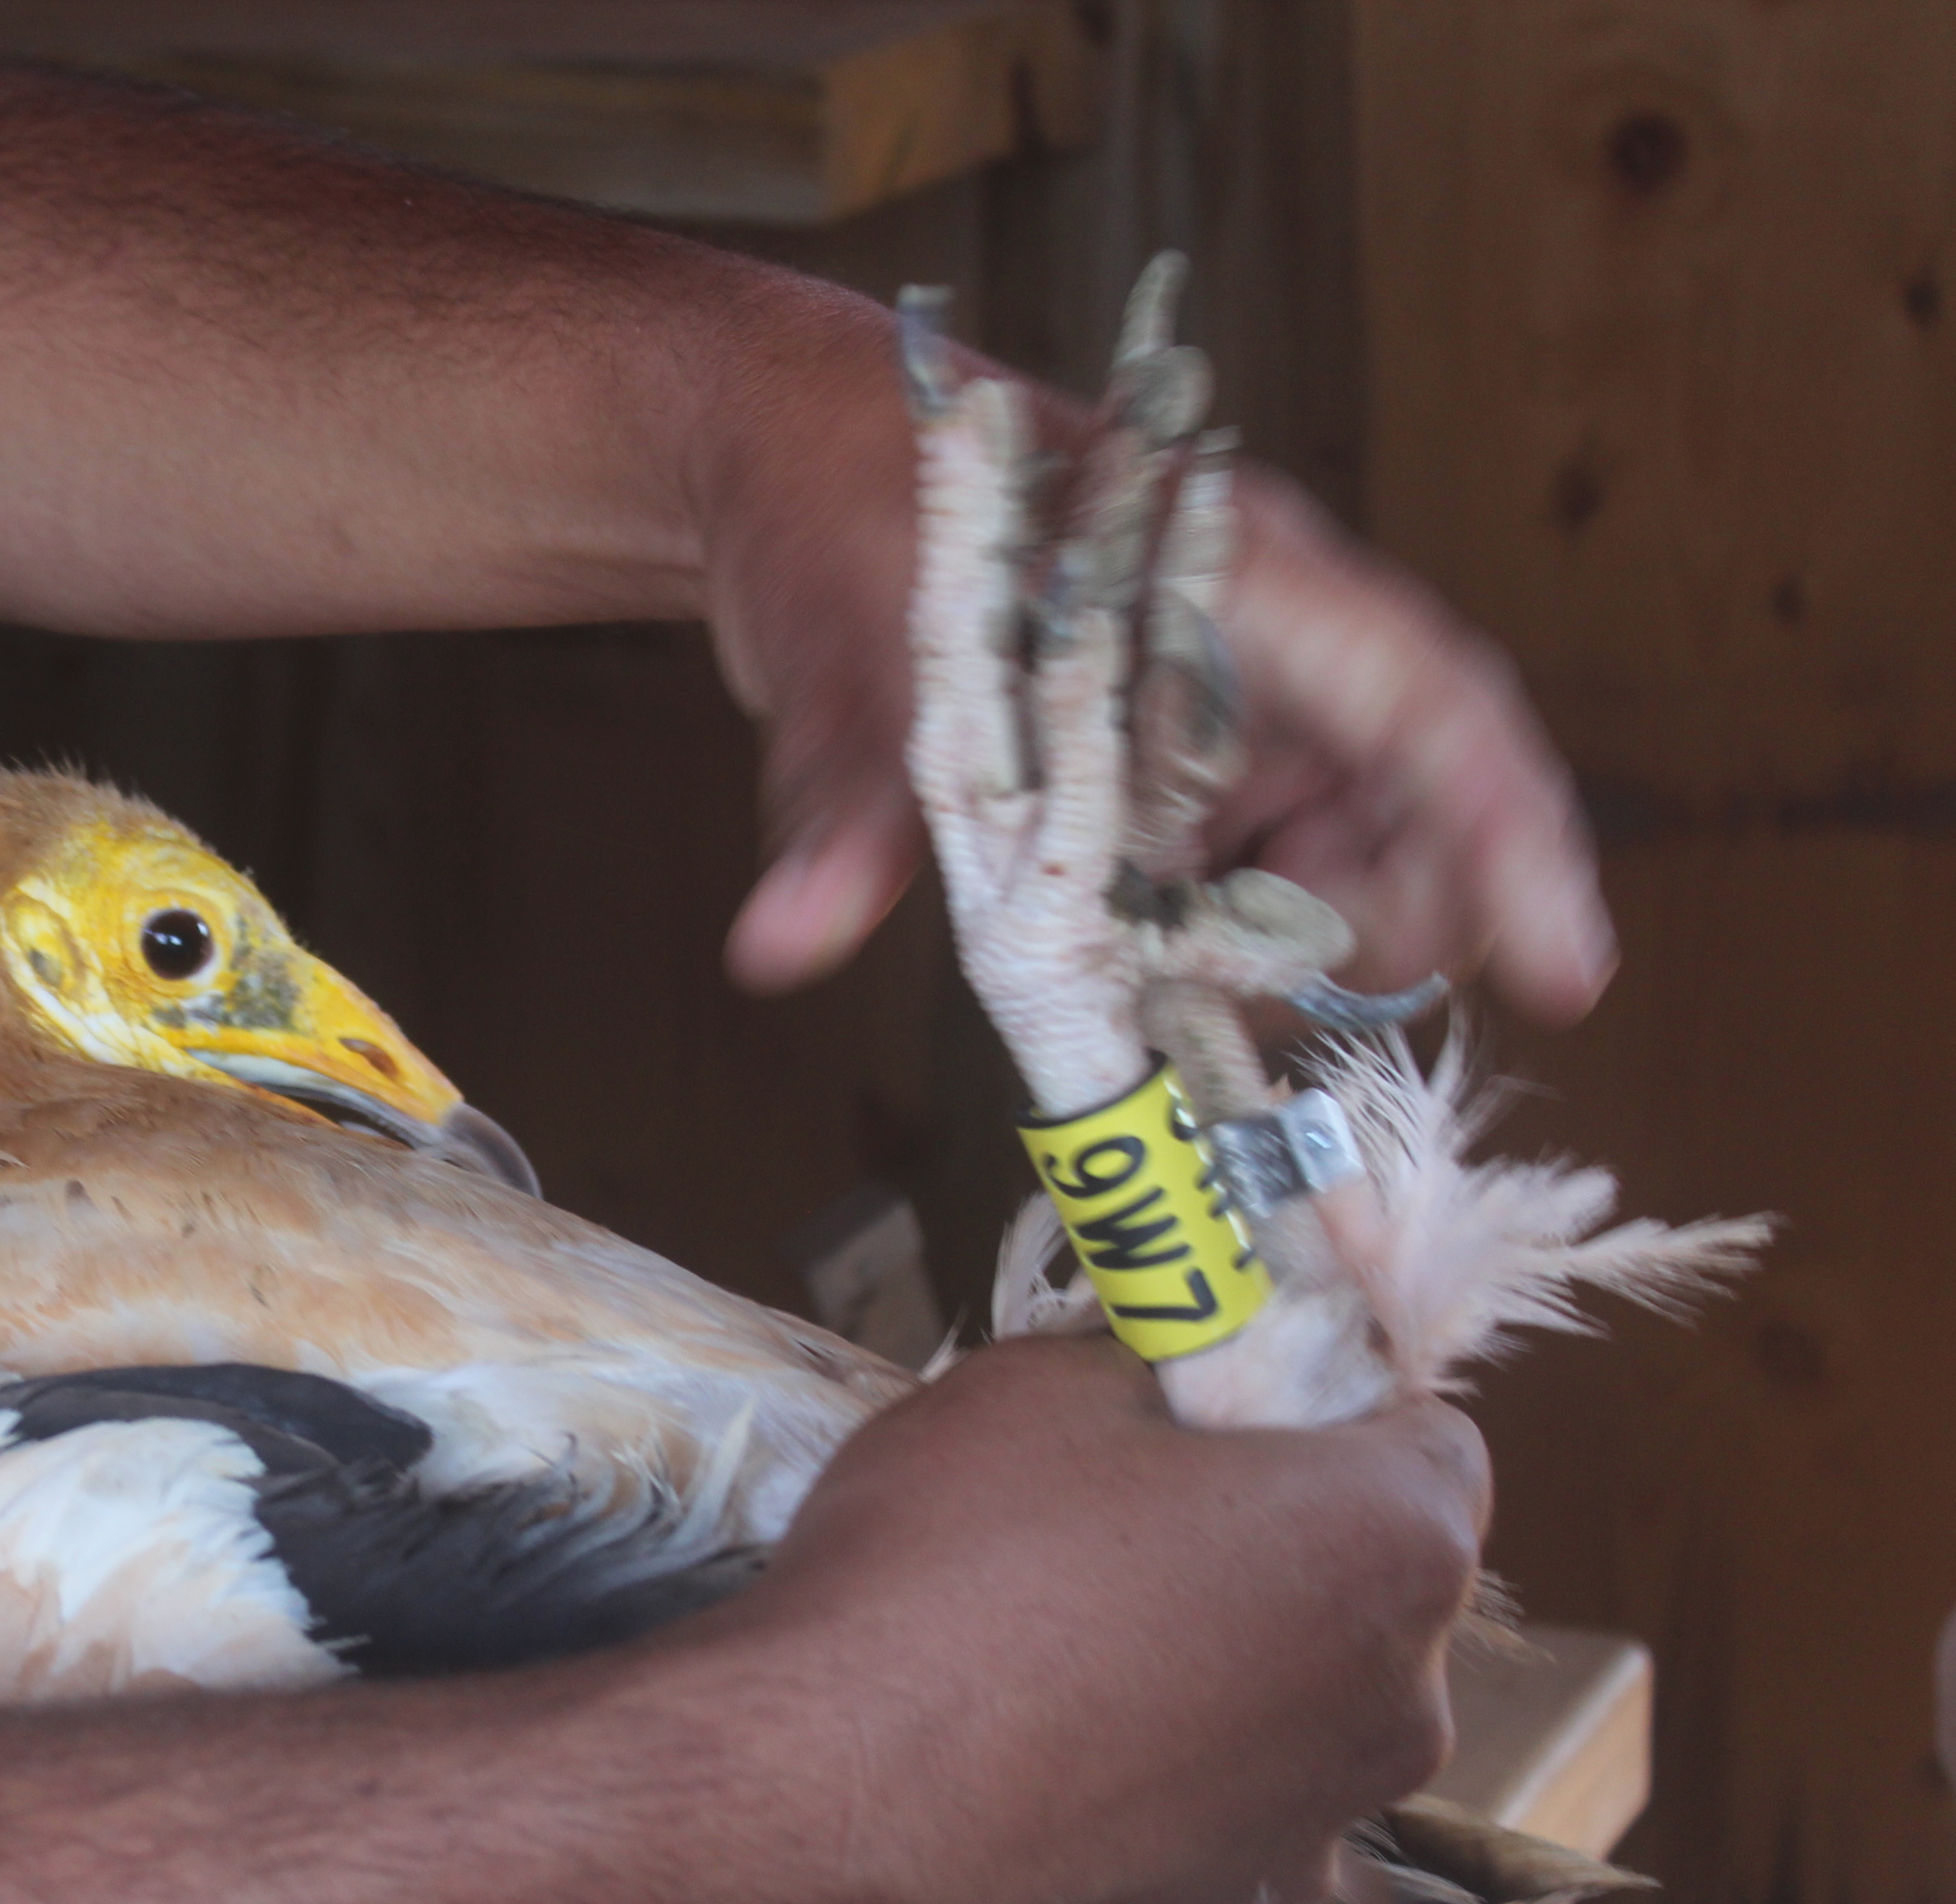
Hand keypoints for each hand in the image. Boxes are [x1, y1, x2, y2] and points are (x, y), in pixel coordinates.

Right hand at [689, 1335, 1487, 1903]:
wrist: (818, 1797)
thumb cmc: (943, 1566)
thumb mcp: (1037, 1384)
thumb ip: (1155, 1363)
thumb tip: (1174, 1371)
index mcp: (1394, 1539)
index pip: (1436, 1439)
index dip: (1332, 1412)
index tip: (1228, 1414)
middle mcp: (1406, 1699)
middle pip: (1376, 1586)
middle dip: (1283, 1545)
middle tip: (1130, 1528)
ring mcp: (1327, 1825)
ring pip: (1306, 1709)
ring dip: (1231, 1672)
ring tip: (1074, 1659)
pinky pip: (1236, 1816)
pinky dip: (1176, 1786)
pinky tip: (1060, 1764)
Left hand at [704, 326, 1614, 1026]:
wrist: (791, 465)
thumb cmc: (849, 515)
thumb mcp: (844, 667)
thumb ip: (844, 814)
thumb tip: (782, 941)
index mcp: (1236, 584)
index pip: (1434, 715)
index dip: (1517, 843)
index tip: (1571, 969)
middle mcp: (1261, 655)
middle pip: (1403, 825)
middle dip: (1348, 932)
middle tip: (1221, 990)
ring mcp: (1219, 721)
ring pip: (1320, 876)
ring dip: (1253, 956)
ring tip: (1134, 969)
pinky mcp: (1167, 776)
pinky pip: (1230, 887)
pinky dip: (1189, 950)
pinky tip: (1113, 965)